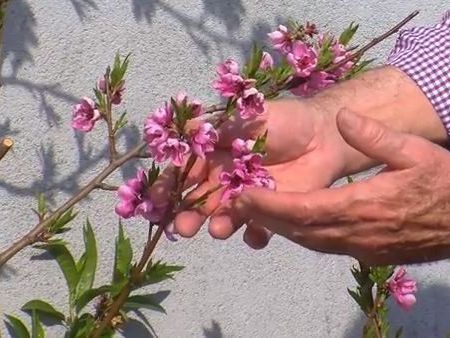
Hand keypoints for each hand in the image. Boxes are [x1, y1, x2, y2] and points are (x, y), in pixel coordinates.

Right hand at [151, 99, 352, 247]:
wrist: (324, 137)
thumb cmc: (284, 121)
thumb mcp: (247, 115)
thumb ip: (216, 126)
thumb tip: (180, 128)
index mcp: (216, 156)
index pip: (185, 173)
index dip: (169, 187)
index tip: (156, 201)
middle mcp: (226, 180)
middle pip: (200, 201)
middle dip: (188, 215)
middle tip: (183, 228)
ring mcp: (247, 198)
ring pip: (225, 217)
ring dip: (218, 226)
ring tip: (218, 230)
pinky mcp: (270, 212)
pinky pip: (257, 229)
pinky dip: (254, 236)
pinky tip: (256, 236)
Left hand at [235, 109, 449, 264]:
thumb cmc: (444, 184)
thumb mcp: (416, 152)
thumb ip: (376, 136)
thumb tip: (343, 117)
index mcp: (365, 207)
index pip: (305, 210)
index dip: (270, 205)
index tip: (242, 197)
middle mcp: (357, 234)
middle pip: (299, 229)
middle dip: (265, 217)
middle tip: (236, 204)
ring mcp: (363, 249)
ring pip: (309, 241)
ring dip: (280, 227)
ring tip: (256, 211)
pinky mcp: (368, 254)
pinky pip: (324, 245)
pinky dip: (302, 233)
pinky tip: (292, 221)